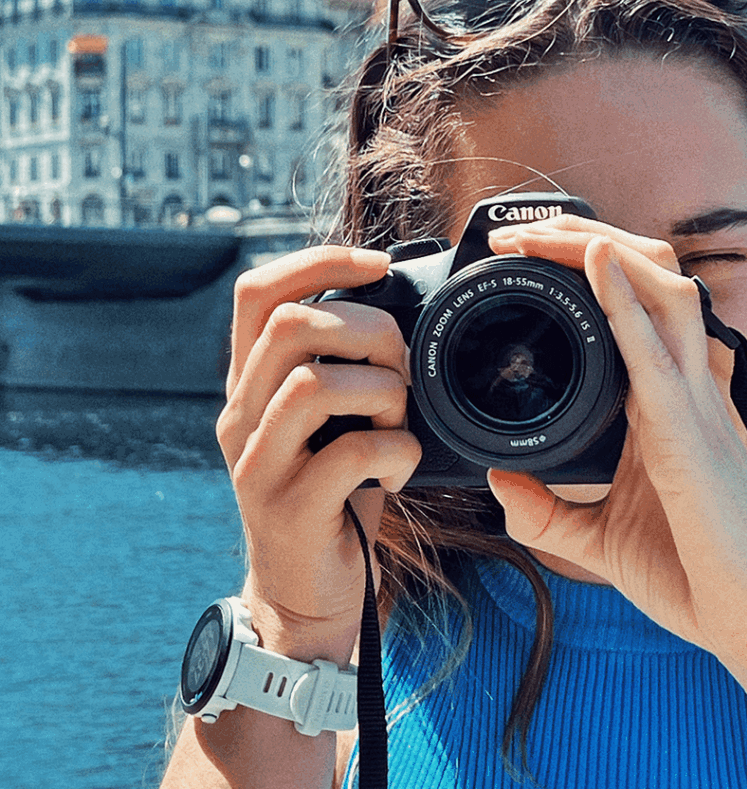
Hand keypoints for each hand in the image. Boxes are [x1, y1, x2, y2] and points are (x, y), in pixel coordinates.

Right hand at [215, 245, 421, 656]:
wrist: (308, 591)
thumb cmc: (336, 493)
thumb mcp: (331, 420)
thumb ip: (344, 368)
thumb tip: (401, 309)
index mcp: (252, 382)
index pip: (259, 292)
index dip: (320, 260)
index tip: (380, 265)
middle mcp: (240, 414)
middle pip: (290, 324)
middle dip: (368, 329)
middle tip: (402, 367)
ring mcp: (257, 462)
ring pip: (313, 382)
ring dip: (383, 391)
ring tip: (400, 421)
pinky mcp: (287, 507)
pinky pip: (350, 453)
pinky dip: (396, 451)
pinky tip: (401, 470)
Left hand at [484, 217, 746, 674]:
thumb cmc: (695, 577)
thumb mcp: (600, 540)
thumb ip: (548, 512)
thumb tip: (499, 479)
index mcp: (664, 406)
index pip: (630, 311)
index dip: (584, 273)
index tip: (522, 262)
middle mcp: (685, 391)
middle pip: (650, 281)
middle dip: (587, 241)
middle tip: (520, 235)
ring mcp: (694, 407)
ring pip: (662, 292)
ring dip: (601, 251)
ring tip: (542, 234)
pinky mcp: (690, 436)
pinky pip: (655, 352)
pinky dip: (623, 301)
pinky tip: (594, 262)